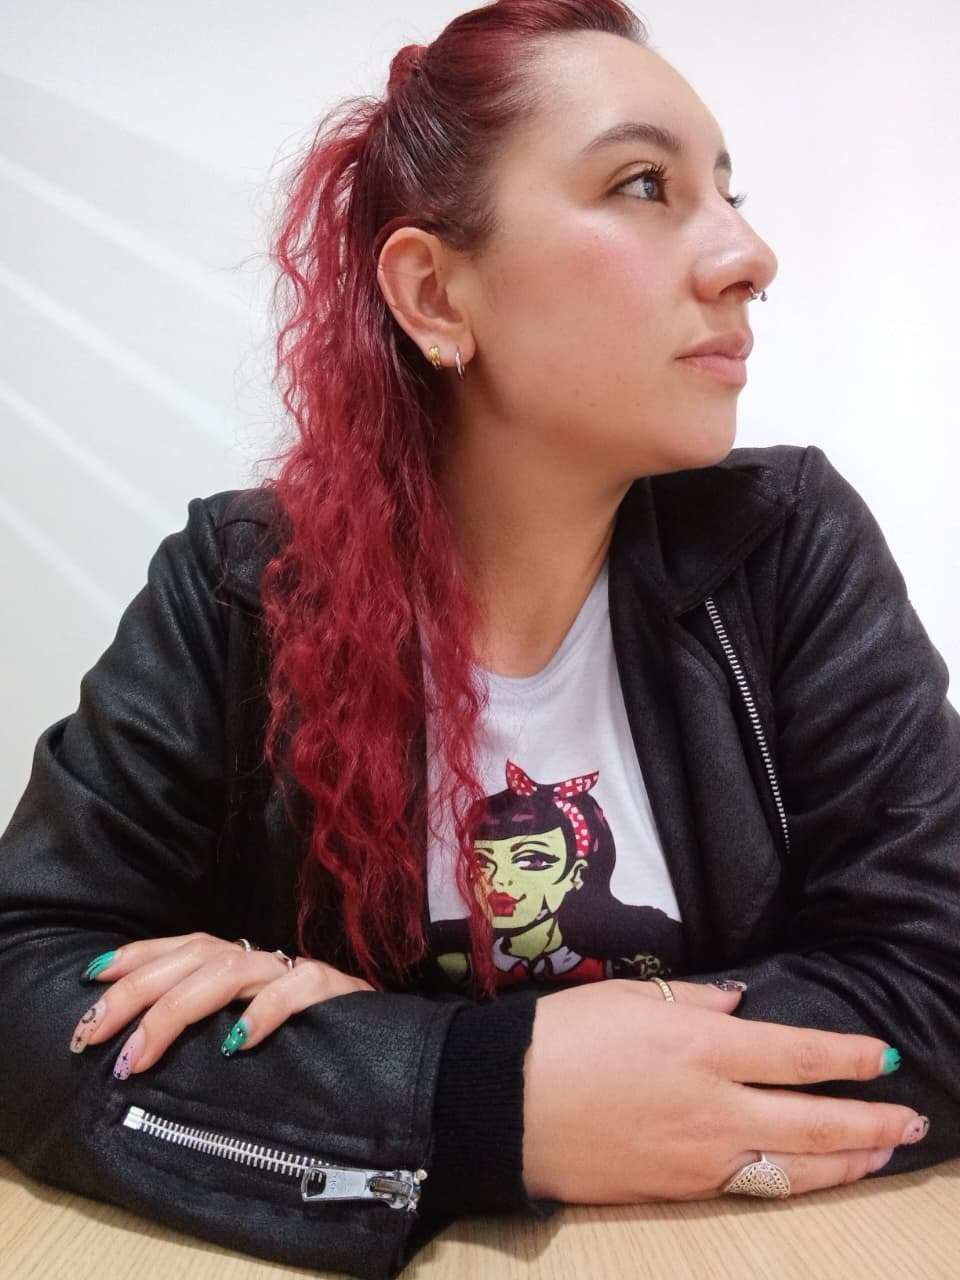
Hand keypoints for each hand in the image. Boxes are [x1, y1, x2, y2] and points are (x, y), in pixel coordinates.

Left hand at [69, 932, 374, 1074]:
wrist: (392, 1040)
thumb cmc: (312, 1036)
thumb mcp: (249, 1024)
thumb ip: (211, 1022)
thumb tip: (142, 1043)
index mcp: (241, 961)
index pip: (183, 945)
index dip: (136, 956)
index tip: (90, 978)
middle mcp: (263, 958)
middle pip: (193, 956)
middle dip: (135, 992)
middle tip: (90, 1033)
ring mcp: (295, 971)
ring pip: (229, 971)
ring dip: (177, 1011)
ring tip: (141, 1054)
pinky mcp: (332, 991)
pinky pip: (295, 992)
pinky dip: (263, 1014)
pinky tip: (236, 1044)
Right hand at [522, 978, 926, 1202]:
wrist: (507, 1106)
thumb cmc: (563, 1036)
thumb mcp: (626, 996)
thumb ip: (690, 998)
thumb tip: (737, 1004)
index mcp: (702, 1046)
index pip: (799, 1053)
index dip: (848, 1056)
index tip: (884, 1056)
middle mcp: (716, 1106)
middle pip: (815, 1121)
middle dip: (872, 1122)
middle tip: (912, 1120)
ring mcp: (701, 1156)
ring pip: (796, 1167)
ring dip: (849, 1161)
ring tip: (883, 1154)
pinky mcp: (680, 1189)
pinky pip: (754, 1186)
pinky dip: (795, 1180)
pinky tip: (810, 1175)